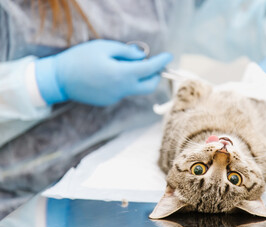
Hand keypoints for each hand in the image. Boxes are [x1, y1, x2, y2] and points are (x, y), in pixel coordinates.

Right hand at [35, 39, 172, 105]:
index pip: (149, 69)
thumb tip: (142, 57)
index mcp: (121, 75)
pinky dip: (124, 82)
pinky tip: (109, 74)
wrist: (59, 79)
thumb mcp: (104, 47)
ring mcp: (115, 98)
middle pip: (148, 86)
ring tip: (122, 64)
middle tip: (151, 63)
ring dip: (137, 78)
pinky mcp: (108, 101)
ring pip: (135, 88)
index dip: (161, 62)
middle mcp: (122, 90)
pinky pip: (122, 91)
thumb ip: (127, 52)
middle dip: (155, 75)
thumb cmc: (80, 59)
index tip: (169, 56)